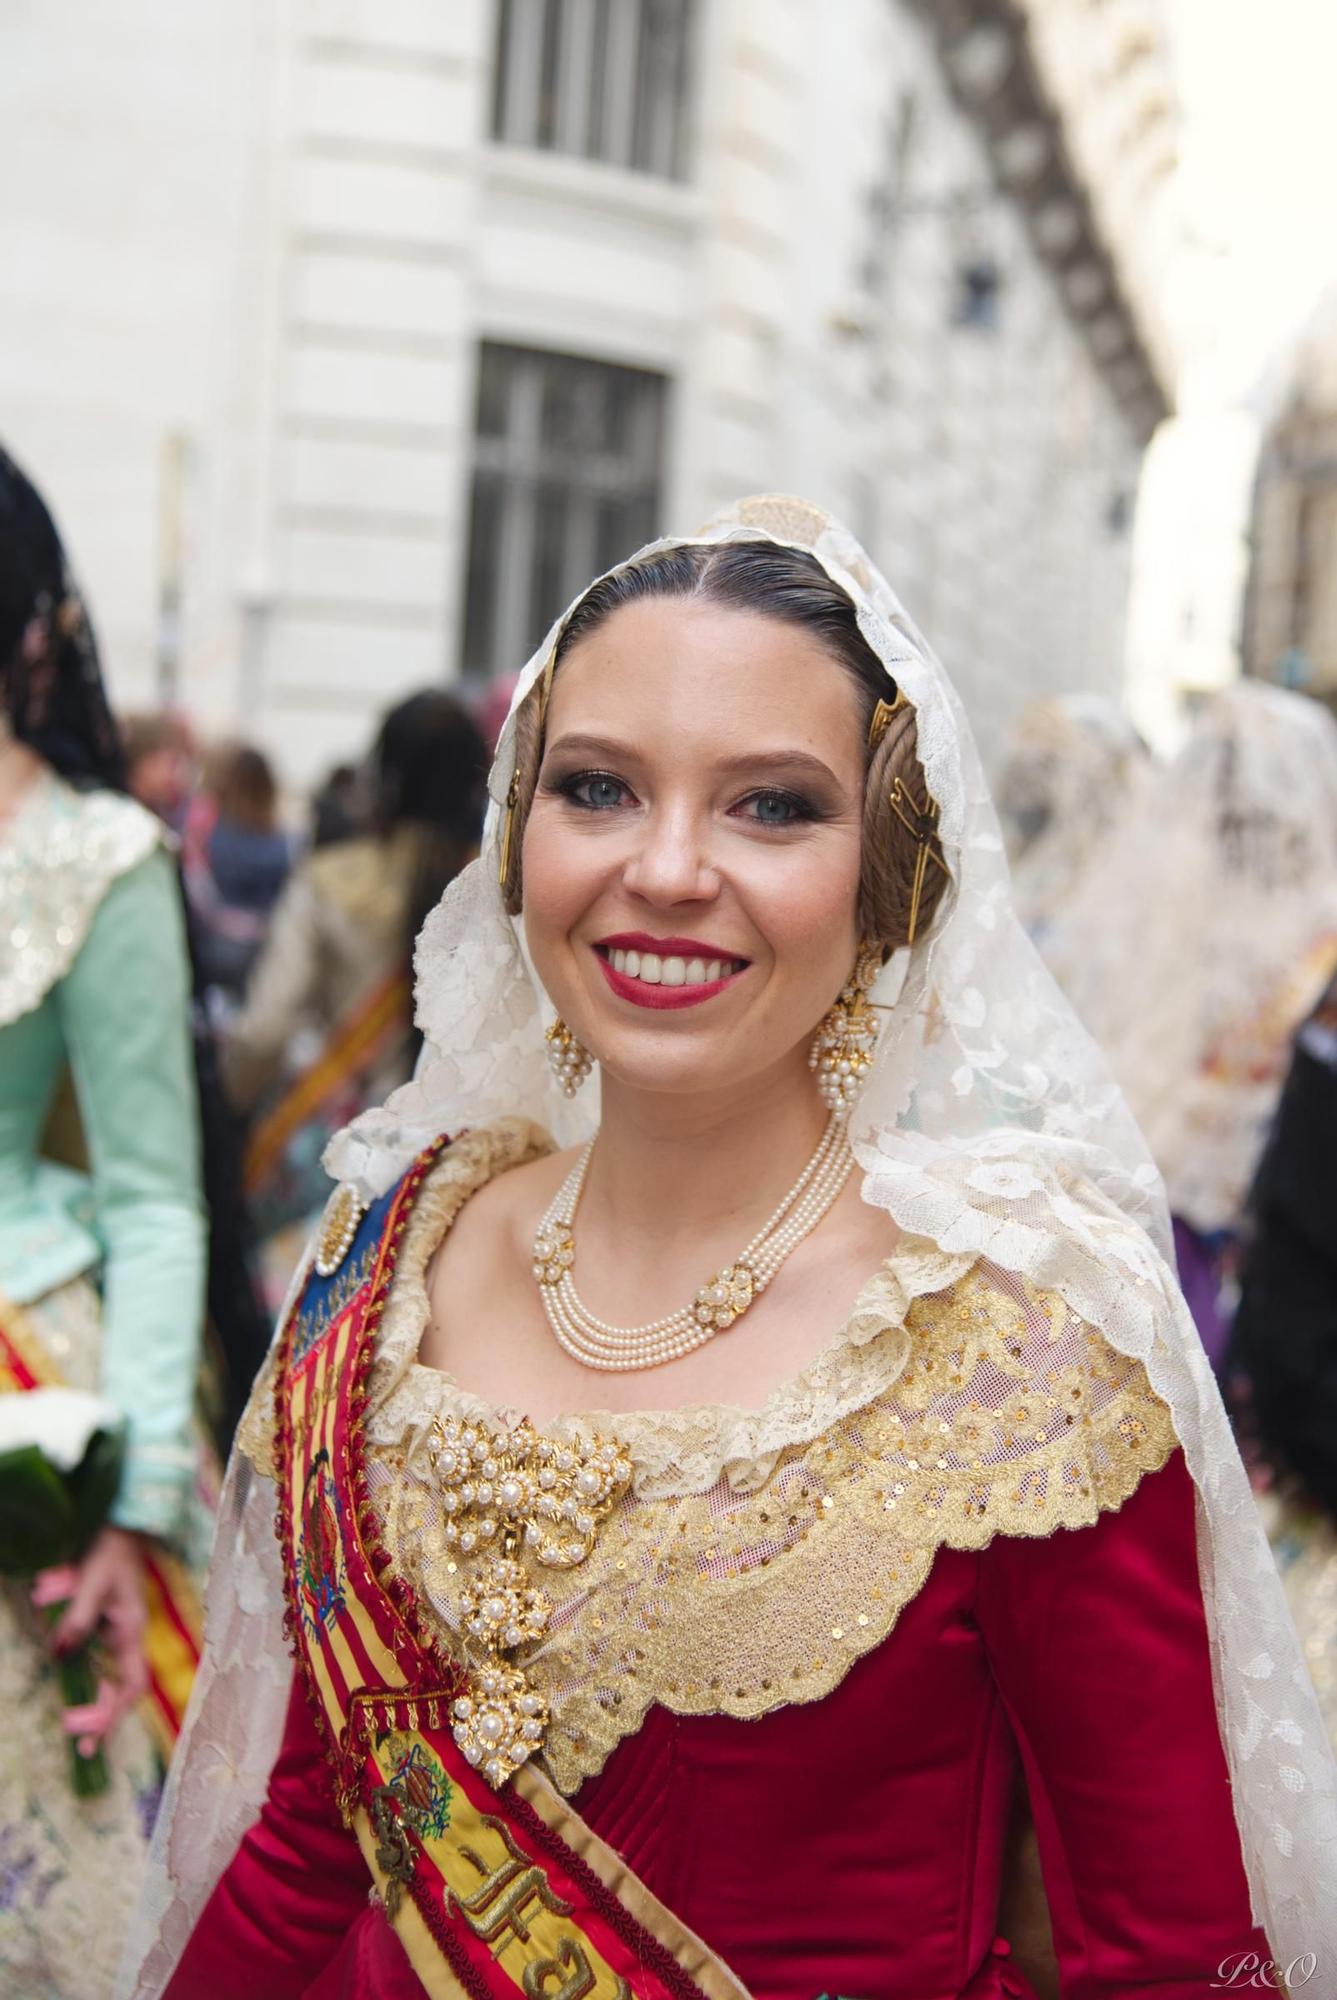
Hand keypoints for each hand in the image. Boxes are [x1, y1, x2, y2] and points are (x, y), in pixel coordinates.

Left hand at [32, 1526, 149, 1754]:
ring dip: (99, 1705)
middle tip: (81, 1746)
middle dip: (105, 1719)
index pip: (133, 1684)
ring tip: (76, 1728)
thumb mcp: (91, 1585)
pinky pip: (104, 1665)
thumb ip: (78, 1620)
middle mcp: (130, 1639)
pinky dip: (93, 1684)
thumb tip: (60, 1653)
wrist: (123, 1532)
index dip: (116, 1713)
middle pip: (124, 1689)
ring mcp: (121, 1636)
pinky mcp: (111, 1629)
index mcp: (132, 1632)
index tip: (94, 1737)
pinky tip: (77, 1691)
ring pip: (114, 1680)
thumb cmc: (110, 1556)